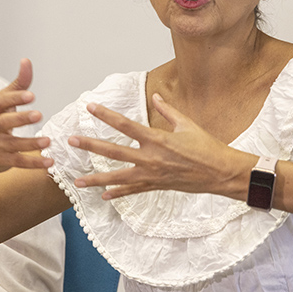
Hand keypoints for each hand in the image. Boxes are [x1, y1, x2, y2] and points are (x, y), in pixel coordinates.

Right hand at [0, 59, 52, 178]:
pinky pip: (19, 161)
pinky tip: (49, 161)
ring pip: (14, 144)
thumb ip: (18, 85)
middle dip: (21, 118)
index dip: (16, 97)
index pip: (3, 101)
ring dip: (31, 143)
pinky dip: (34, 163)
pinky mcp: (3, 160)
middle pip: (5, 122)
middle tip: (38, 114)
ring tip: (47, 141)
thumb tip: (26, 61)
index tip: (31, 94)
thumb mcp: (3, 105)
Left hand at [69, 93, 256, 199]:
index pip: (125, 125)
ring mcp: (152, 175)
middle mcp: (150, 158)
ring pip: (118, 178)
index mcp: (157, 139)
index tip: (90, 107)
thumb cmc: (206, 146)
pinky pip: (133, 191)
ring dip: (96, 179)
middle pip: (113, 152)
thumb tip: (155, 97)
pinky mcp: (156, 186)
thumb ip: (167, 111)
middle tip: (72, 141)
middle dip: (90, 146)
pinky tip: (103, 195)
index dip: (106, 115)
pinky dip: (117, 193)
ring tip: (77, 181)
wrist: (220, 173)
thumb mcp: (187, 124)